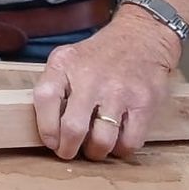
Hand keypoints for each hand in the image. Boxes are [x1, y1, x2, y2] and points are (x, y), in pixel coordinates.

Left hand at [29, 12, 180, 160]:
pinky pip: (129, 142)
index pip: (44, 99)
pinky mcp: (143, 103)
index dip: (46, 127)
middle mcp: (90, 78)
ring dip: (96, 152)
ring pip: (102, 141)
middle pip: (73, 128)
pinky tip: (117, 139)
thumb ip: (53, 86)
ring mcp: (119, 92)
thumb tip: (48, 128)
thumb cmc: (98, 56)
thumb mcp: (66, 59)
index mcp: (65, 65)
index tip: (51, 140)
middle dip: (68, 149)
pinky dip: (121, 148)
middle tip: (69, 151)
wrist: (141, 38)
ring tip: (95, 146)